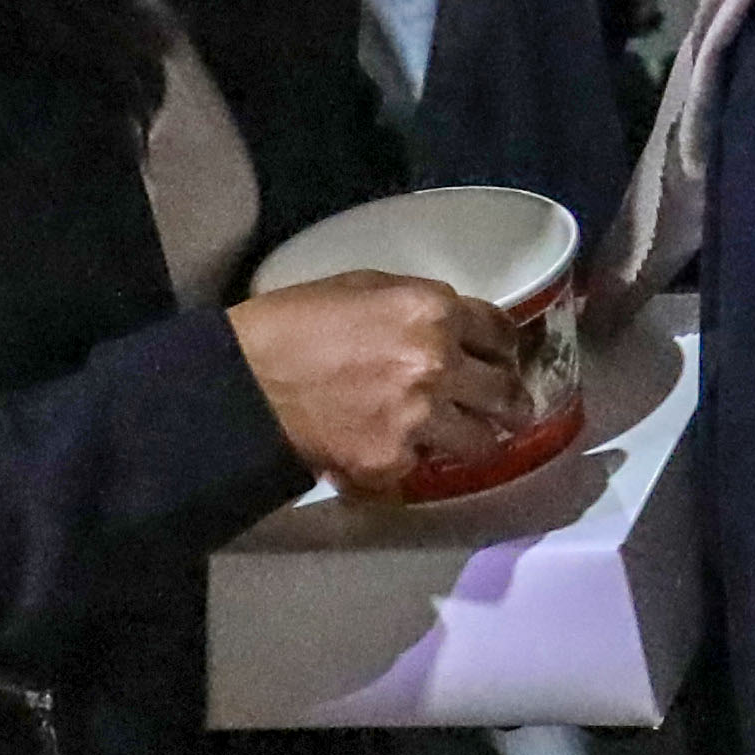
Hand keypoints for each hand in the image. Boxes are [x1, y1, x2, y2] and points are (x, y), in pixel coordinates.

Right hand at [232, 268, 545, 490]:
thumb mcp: (361, 288)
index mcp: (431, 310)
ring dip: (474, 439)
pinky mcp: (394, 460)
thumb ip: (417, 307)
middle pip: (505, 390)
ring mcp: (420, 416)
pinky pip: (423, 465)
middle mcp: (438, 362)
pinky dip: (411, 460)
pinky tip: (392, 449)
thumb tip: (451, 328)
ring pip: (480, 440)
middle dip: (510, 401)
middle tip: (511, 411)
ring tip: (464, 441)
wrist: (243, 383)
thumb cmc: (292, 324)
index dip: (505, 347)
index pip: (500, 331)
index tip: (506, 359)